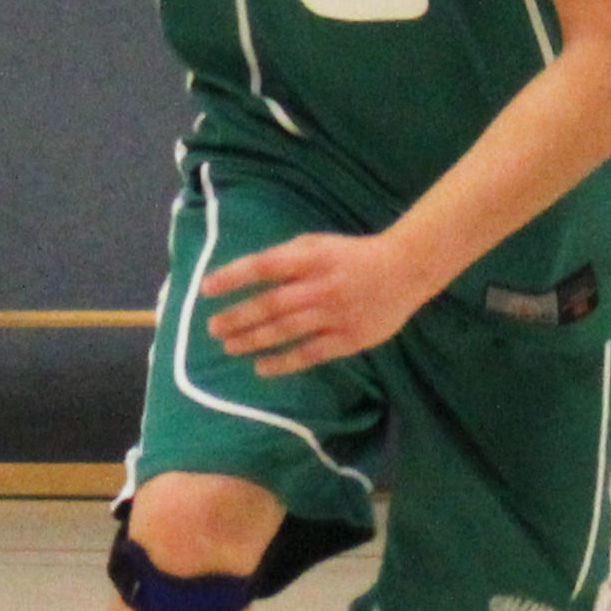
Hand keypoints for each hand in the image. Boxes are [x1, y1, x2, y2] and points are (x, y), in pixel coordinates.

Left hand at [203, 229, 429, 377]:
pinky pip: (310, 354)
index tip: (206, 288)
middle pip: (271, 304)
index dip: (233, 277)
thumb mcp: (318, 244)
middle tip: (213, 328)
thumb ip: (286, 257)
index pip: (264, 267)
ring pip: (286, 331)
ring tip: (229, 347)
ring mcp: (335, 315)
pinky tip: (261, 367)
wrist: (405, 270)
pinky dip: (284, 362)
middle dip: (238, 317)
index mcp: (311, 259)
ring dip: (253, 340)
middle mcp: (320, 287)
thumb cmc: (352, 255)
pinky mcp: (349, 339)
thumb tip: (249, 275)